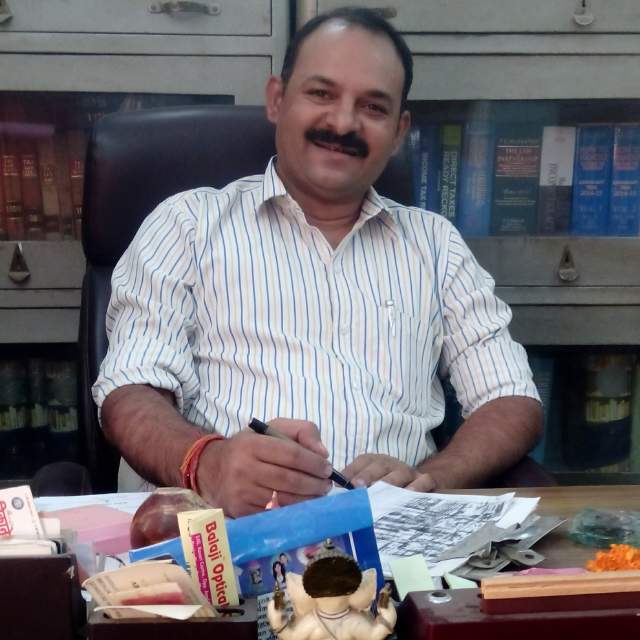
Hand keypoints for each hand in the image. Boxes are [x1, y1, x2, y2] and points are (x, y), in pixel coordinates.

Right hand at [196, 418, 331, 516]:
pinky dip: (293, 512)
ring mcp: (241, 493)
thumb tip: (322, 453)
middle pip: (289, 480)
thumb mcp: (273, 428)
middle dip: (314, 484)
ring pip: (284, 500)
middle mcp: (243, 469)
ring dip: (308, 500)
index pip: (291, 455)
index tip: (327, 468)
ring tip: (319, 494)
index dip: (314, 463)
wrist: (212, 467)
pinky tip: (303, 506)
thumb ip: (302, 431)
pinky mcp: (240, 511)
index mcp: (252, 445)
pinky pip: (273, 514)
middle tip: (327, 484)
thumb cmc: (250, 446)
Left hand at [342, 454, 435, 491]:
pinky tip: (409, 497)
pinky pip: (424, 480)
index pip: (363, 461)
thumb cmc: (392, 492)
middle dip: (367, 474)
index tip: (342, 483)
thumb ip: (355, 494)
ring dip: (390, 482)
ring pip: (400, 472)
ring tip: (381, 493)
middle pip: (380, 464)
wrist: (425, 487)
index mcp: (377, 463)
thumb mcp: (374, 489)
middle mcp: (392, 464)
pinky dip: (417, 487)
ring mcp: (410, 472)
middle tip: (357, 486)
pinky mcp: (427, 481)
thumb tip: (334, 503)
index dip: (352, 469)